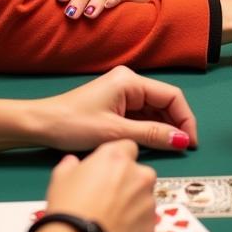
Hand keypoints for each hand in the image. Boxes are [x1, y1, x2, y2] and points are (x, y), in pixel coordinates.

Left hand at [32, 66, 197, 151]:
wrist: (41, 125)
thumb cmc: (73, 125)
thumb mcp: (115, 133)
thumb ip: (151, 135)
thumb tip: (182, 140)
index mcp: (130, 81)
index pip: (172, 96)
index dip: (185, 119)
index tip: (190, 143)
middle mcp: (129, 82)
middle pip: (165, 102)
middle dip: (176, 124)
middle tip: (184, 149)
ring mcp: (122, 93)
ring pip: (154, 110)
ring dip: (164, 128)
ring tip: (171, 150)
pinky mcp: (115, 105)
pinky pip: (141, 115)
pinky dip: (150, 129)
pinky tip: (154, 144)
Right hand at [43, 139, 157, 231]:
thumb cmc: (68, 205)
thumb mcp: (60, 177)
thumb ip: (71, 165)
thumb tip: (73, 163)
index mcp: (118, 157)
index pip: (128, 147)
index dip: (118, 158)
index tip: (108, 169)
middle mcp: (139, 175)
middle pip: (141, 173)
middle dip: (130, 181)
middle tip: (110, 197)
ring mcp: (148, 202)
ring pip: (145, 198)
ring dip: (134, 204)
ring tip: (113, 218)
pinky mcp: (151, 228)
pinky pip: (145, 222)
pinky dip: (136, 226)